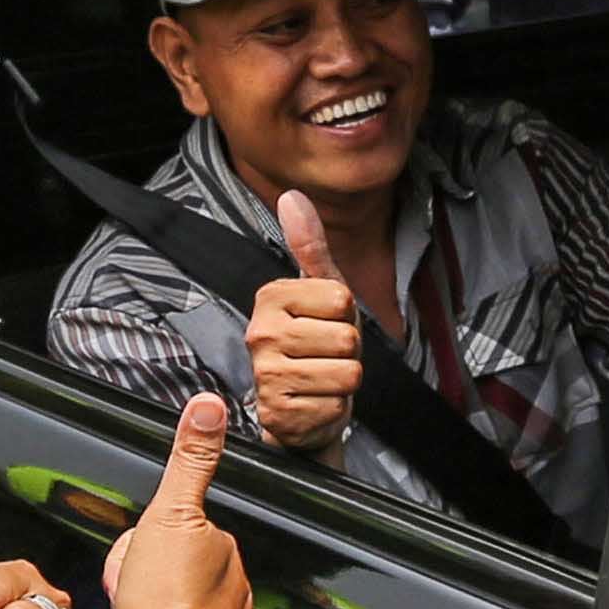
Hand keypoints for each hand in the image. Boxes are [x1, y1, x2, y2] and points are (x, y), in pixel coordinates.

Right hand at [102, 393, 254, 608]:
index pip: (183, 532)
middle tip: (130, 594)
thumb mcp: (167, 515)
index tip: (134, 557)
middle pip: (185, 573)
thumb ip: (190, 461)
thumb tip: (209, 407)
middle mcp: (238, 592)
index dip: (148, 540)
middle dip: (154, 578)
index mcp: (224, 552)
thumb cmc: (163, 607)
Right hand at [243, 190, 363, 451]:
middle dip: (348, 352)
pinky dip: (334, 408)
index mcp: (270, 298)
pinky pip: (337, 404)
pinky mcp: (277, 413)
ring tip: (323, 379)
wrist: (297, 411)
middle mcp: (260, 333)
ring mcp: (266, 375)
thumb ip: (309, 246)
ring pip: (346, 372)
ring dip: (344, 381)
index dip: (347, 315)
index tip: (325, 325)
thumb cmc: (315, 346)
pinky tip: (315, 403)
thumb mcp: (319, 293)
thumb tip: (291, 194)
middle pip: (346, 337)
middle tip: (326, 357)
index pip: (342, 298)